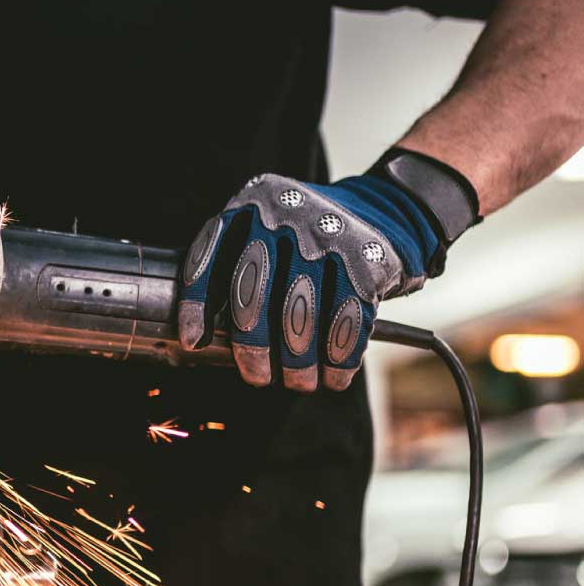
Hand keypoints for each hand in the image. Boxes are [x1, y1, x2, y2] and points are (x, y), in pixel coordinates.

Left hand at [177, 156, 476, 391]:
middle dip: (252, 348)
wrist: (391, 209)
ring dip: (298, 363)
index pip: (209, 256)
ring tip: (298, 382)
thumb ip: (235, 264)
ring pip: (299, 315)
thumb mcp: (267, 230)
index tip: (194, 341)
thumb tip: (202, 335)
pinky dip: (338, 359)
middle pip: (252, 294)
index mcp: (251, 203)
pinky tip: (333, 376)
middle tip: (256, 376)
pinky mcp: (368, 260)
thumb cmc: (310, 238)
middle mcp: (286, 215)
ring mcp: (328, 235)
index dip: (196, 304)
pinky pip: (345, 322)